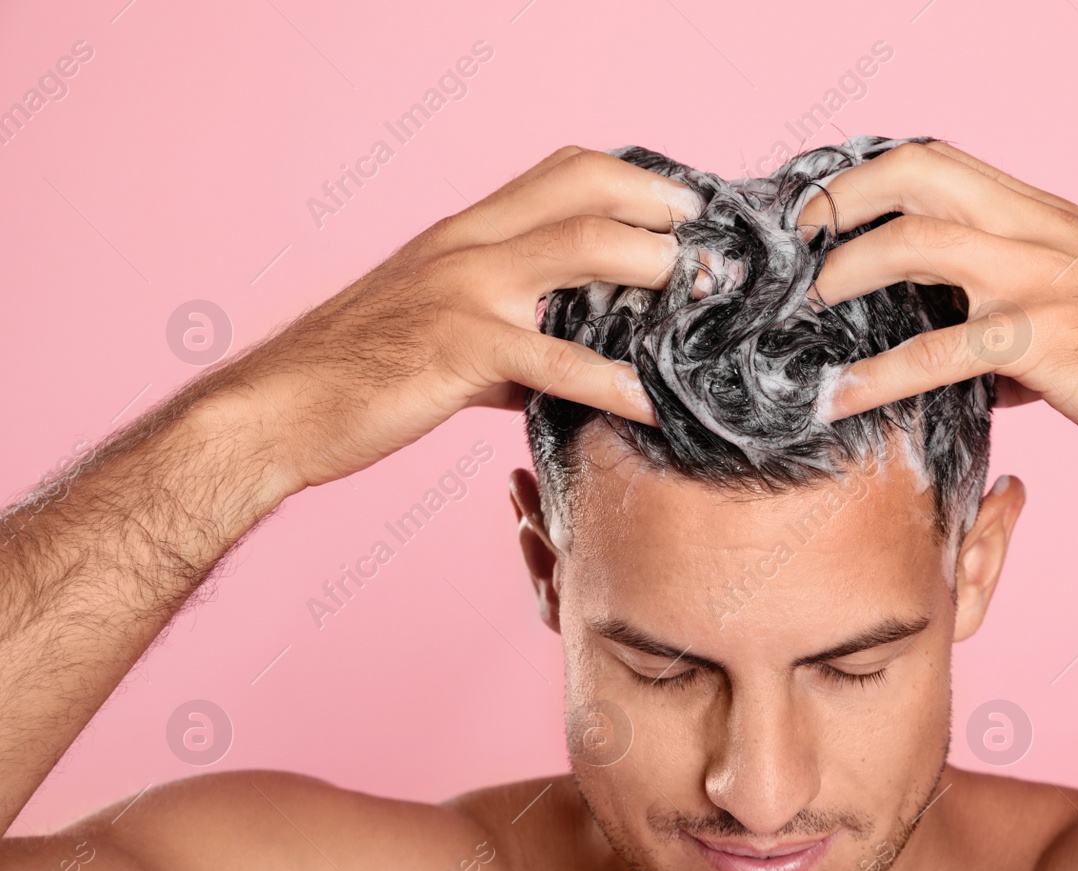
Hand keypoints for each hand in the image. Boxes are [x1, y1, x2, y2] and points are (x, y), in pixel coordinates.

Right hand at [204, 146, 700, 492]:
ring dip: (656, 268)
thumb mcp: (438, 326)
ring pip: (584, 250)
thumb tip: (570, 365)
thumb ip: (510, 331)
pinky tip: (649, 405)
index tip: (681, 207)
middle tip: (712, 242)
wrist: (279, 408)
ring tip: (704, 297)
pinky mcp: (462, 348)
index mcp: (466, 231)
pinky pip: (558, 361)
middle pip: (586, 188)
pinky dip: (613, 384)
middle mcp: (470, 243)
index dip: (632, 179)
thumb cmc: (359, 371)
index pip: (562, 170)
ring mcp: (467, 290)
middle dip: (659, 206)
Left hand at [801, 141, 1077, 482]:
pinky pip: (936, 354)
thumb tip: (967, 362)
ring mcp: (1039, 280)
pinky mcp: (1043, 341)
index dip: (873, 176)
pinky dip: (875, 377)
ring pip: (915, 240)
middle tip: (802, 241)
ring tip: (808, 308)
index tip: (829, 212)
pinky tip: (838, 399)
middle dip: (844, 195)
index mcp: (1046, 218)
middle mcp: (1038, 229)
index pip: (943, 162)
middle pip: (919, 169)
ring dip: (846, 269)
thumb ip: (1016, 320)